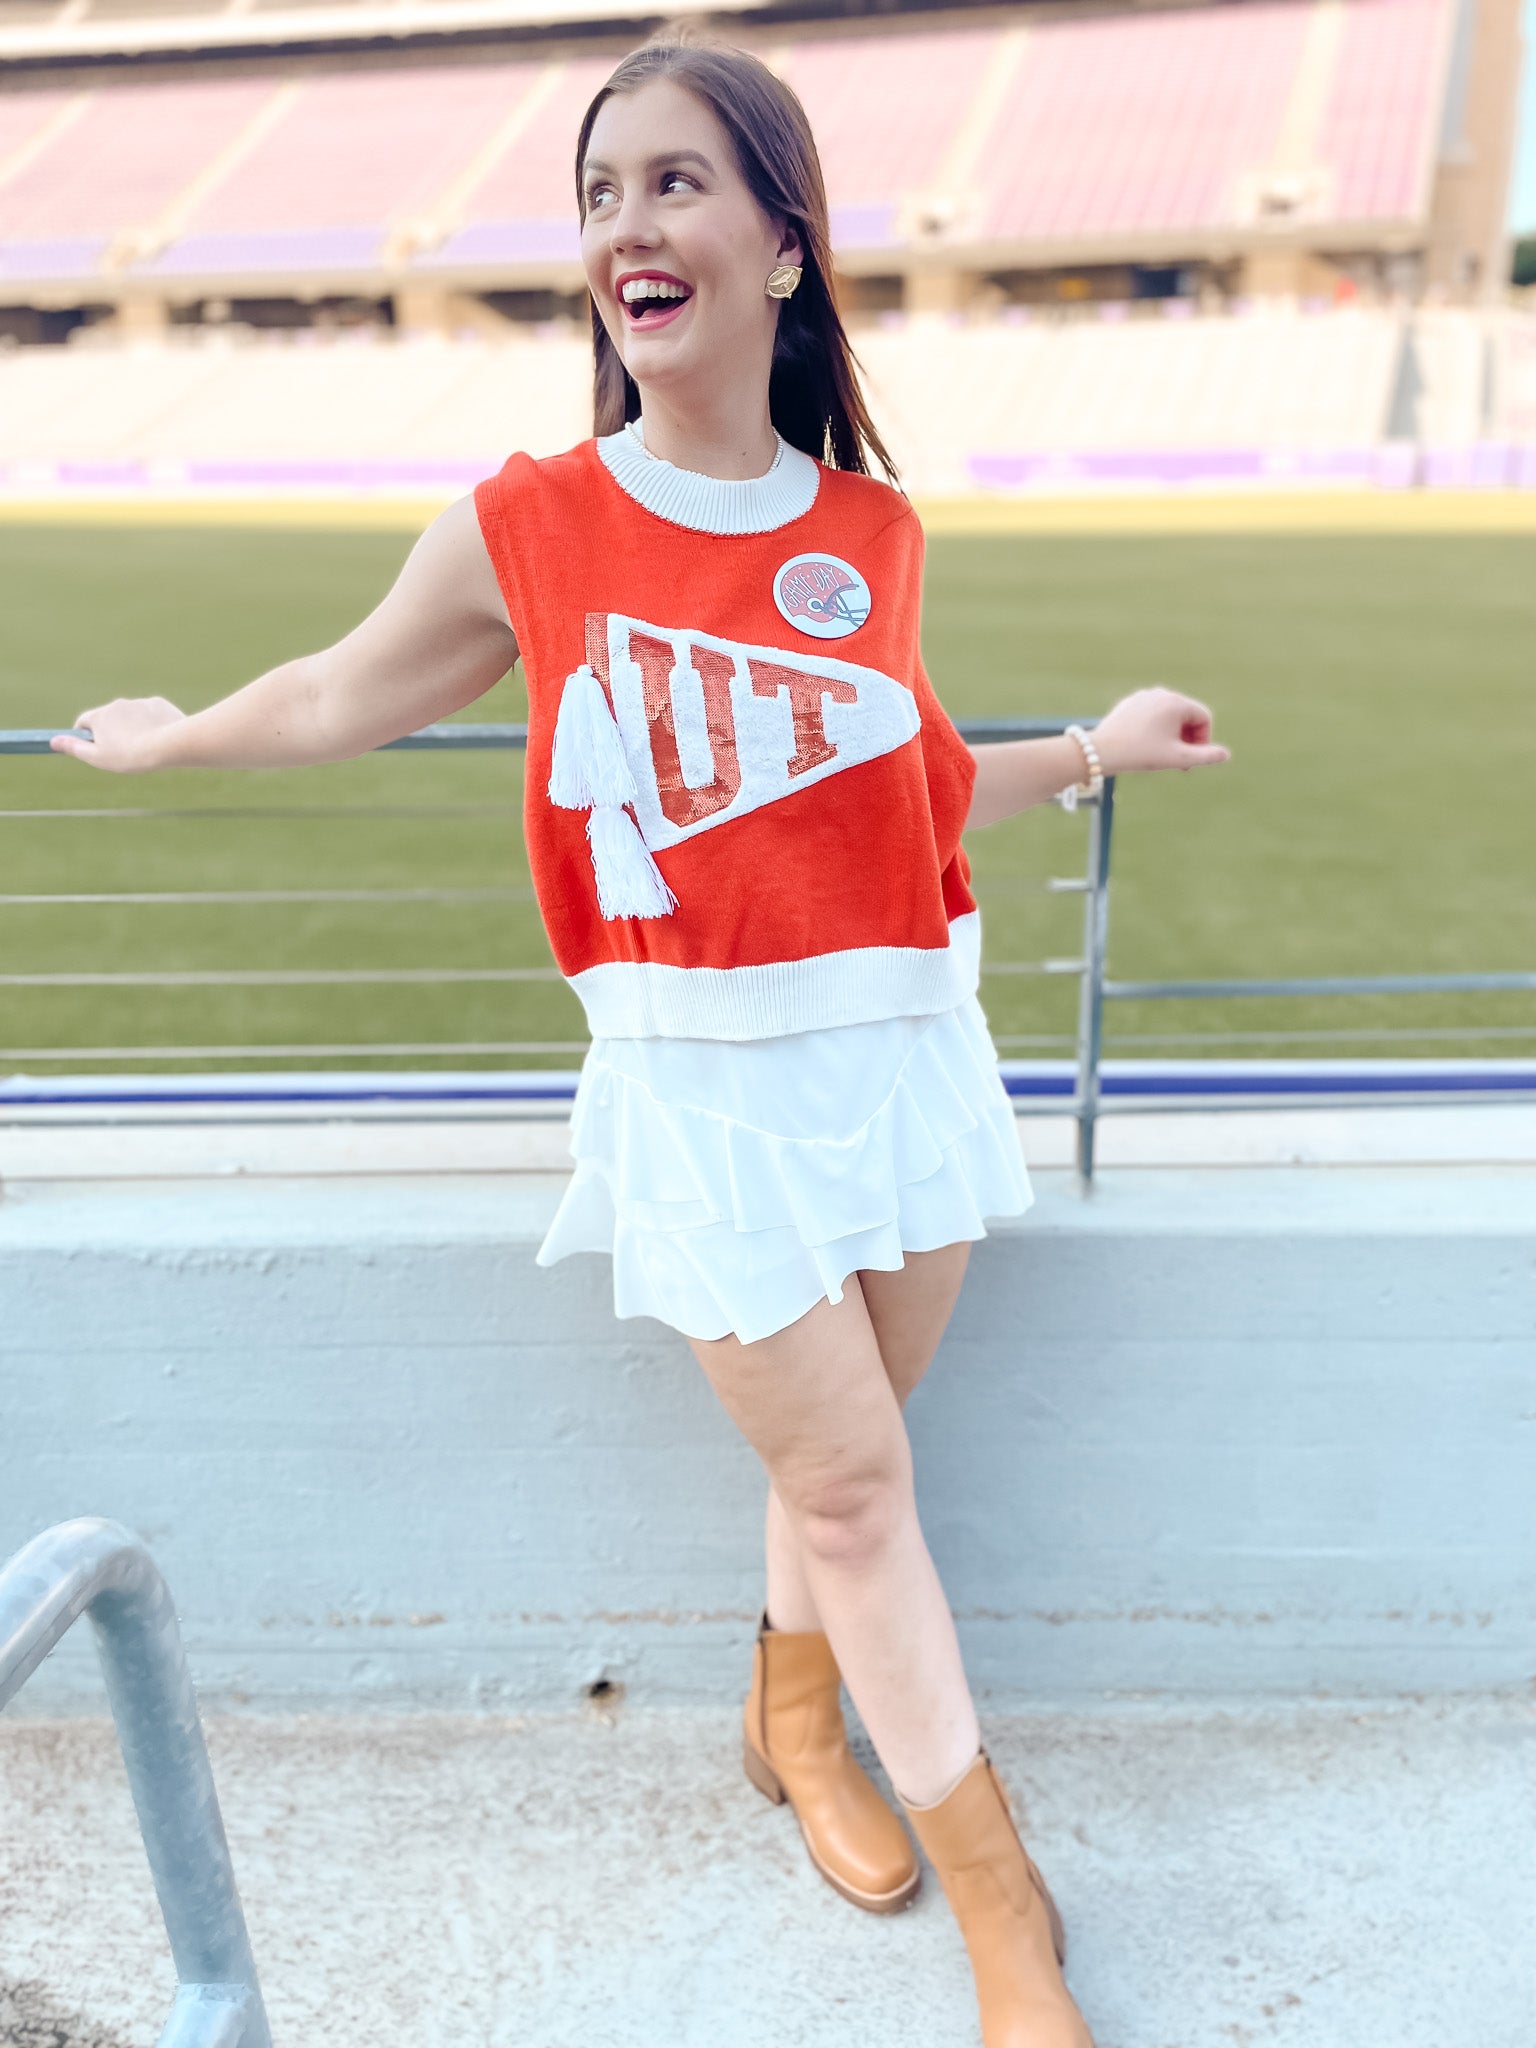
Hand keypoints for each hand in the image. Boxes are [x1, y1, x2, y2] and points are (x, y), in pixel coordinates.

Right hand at [48, 697, 186, 772]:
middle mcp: (117, 704)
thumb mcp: (98, 757)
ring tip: (143, 746)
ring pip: (132, 715)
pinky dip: (152, 723)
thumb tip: (53, 741)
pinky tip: (160, 736)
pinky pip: (151, 713)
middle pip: (109, 718)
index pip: (84, 722)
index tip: (91, 746)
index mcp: (100, 715)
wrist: (167, 745)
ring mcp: (139, 702)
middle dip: (112, 731)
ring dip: (133, 727)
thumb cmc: (130, 754)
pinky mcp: (159, 703)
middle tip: (122, 751)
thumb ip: (75, 748)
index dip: (85, 735)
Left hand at [1088, 687, 1229, 777]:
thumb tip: (1226, 755)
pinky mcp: (1131, 702)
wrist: (1101, 751)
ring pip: (1169, 714)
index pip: (1204, 717)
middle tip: (1179, 761)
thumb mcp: (1177, 758)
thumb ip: (1204, 756)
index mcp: (1176, 702)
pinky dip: (1155, 727)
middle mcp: (1162, 693)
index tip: (1192, 759)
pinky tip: (1146, 744)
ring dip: (1173, 733)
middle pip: (1187, 714)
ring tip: (1163, 753)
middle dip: (1187, 737)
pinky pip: (1152, 714)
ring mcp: (1144, 695)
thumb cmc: (1140, 754)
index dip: (1203, 739)